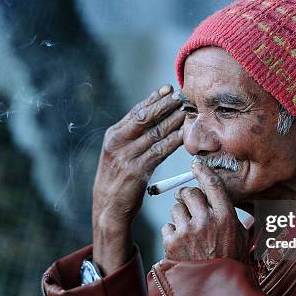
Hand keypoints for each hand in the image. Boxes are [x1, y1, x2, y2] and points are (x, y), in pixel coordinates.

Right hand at [93, 85, 183, 274]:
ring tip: (187, 110)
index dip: (153, 99)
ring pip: (154, 133)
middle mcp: (117, 143)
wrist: (108, 208)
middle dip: (164, 105)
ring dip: (172, 120)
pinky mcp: (137, 171)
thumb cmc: (118, 180)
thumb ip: (132, 138)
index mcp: (113, 136)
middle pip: (145, 118)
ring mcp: (126, 157)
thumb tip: (152, 119)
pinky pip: (159, 152)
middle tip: (181, 95)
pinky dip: (173, 141)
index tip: (168, 88)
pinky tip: (184, 134)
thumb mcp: (118, 155)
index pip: (135, 112)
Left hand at [162, 162, 248, 262]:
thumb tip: (244, 205)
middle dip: (188, 196)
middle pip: (190, 193)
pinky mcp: (172, 243)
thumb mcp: (243, 241)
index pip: (213, 185)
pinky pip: (167, 226)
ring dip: (181, 216)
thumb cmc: (232, 268)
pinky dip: (172, 233)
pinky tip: (182, 245)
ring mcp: (187, 232)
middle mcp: (206, 222)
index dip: (203, 172)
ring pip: (177, 209)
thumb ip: (239, 220)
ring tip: (189, 233)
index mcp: (226, 218)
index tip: (196, 166)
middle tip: (190, 204)